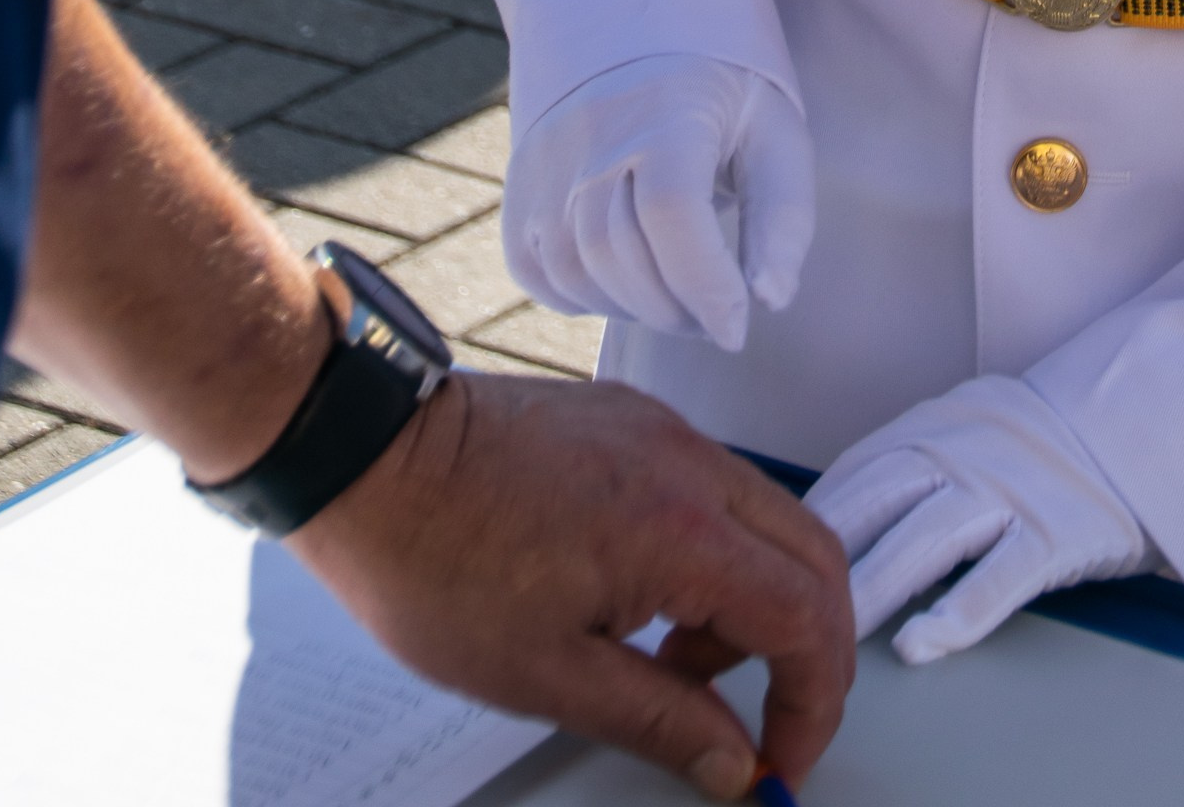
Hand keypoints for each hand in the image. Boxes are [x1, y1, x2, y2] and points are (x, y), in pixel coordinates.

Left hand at [291, 370, 853, 796]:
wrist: (370, 457)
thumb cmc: (438, 563)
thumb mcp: (548, 674)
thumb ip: (660, 719)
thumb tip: (733, 762)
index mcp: (680, 529)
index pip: (805, 615)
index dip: (813, 698)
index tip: (782, 757)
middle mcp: (691, 463)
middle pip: (812, 556)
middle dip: (808, 651)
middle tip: (768, 723)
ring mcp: (666, 432)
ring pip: (766, 520)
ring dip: (753, 604)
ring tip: (670, 667)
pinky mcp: (635, 420)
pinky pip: (714, 489)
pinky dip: (713, 556)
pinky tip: (642, 602)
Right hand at [502, 57, 814, 351]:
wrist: (628, 4)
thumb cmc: (717, 74)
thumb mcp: (772, 123)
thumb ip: (781, 213)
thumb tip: (770, 299)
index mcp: (665, 114)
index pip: (674, 219)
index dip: (708, 287)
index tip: (739, 327)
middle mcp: (591, 138)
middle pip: (622, 255)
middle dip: (677, 310)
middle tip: (715, 318)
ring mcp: (544, 161)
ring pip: (576, 270)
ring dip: (631, 309)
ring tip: (676, 303)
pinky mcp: (519, 182)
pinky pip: (534, 268)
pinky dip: (578, 297)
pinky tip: (622, 286)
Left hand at [807, 374, 1149, 665]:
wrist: (1140, 426)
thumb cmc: (1042, 446)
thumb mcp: (967, 430)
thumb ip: (908, 468)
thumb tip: (837, 523)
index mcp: (936, 426)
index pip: (855, 474)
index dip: (807, 520)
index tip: (769, 559)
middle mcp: (965, 452)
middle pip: (879, 507)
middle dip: (822, 559)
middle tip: (777, 603)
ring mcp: (1011, 491)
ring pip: (927, 541)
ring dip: (876, 588)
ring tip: (835, 633)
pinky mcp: (1057, 533)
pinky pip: (1001, 576)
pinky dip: (958, 611)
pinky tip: (922, 642)